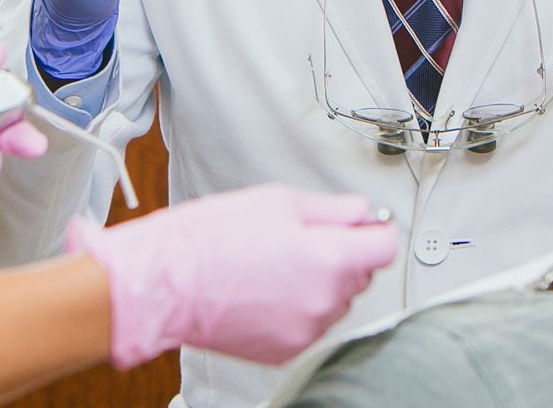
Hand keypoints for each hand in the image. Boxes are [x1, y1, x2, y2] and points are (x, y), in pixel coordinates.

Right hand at [65, 184, 400, 368]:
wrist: (167, 283)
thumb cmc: (212, 238)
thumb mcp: (279, 201)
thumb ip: (334, 209)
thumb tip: (363, 213)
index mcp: (329, 259)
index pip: (385, 247)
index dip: (376, 229)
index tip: (367, 224)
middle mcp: (325, 301)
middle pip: (362, 274)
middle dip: (343, 254)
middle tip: (302, 238)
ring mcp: (306, 331)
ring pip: (335, 301)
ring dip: (320, 283)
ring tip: (275, 265)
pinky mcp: (286, 350)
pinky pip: (309, 324)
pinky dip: (297, 308)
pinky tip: (265, 289)